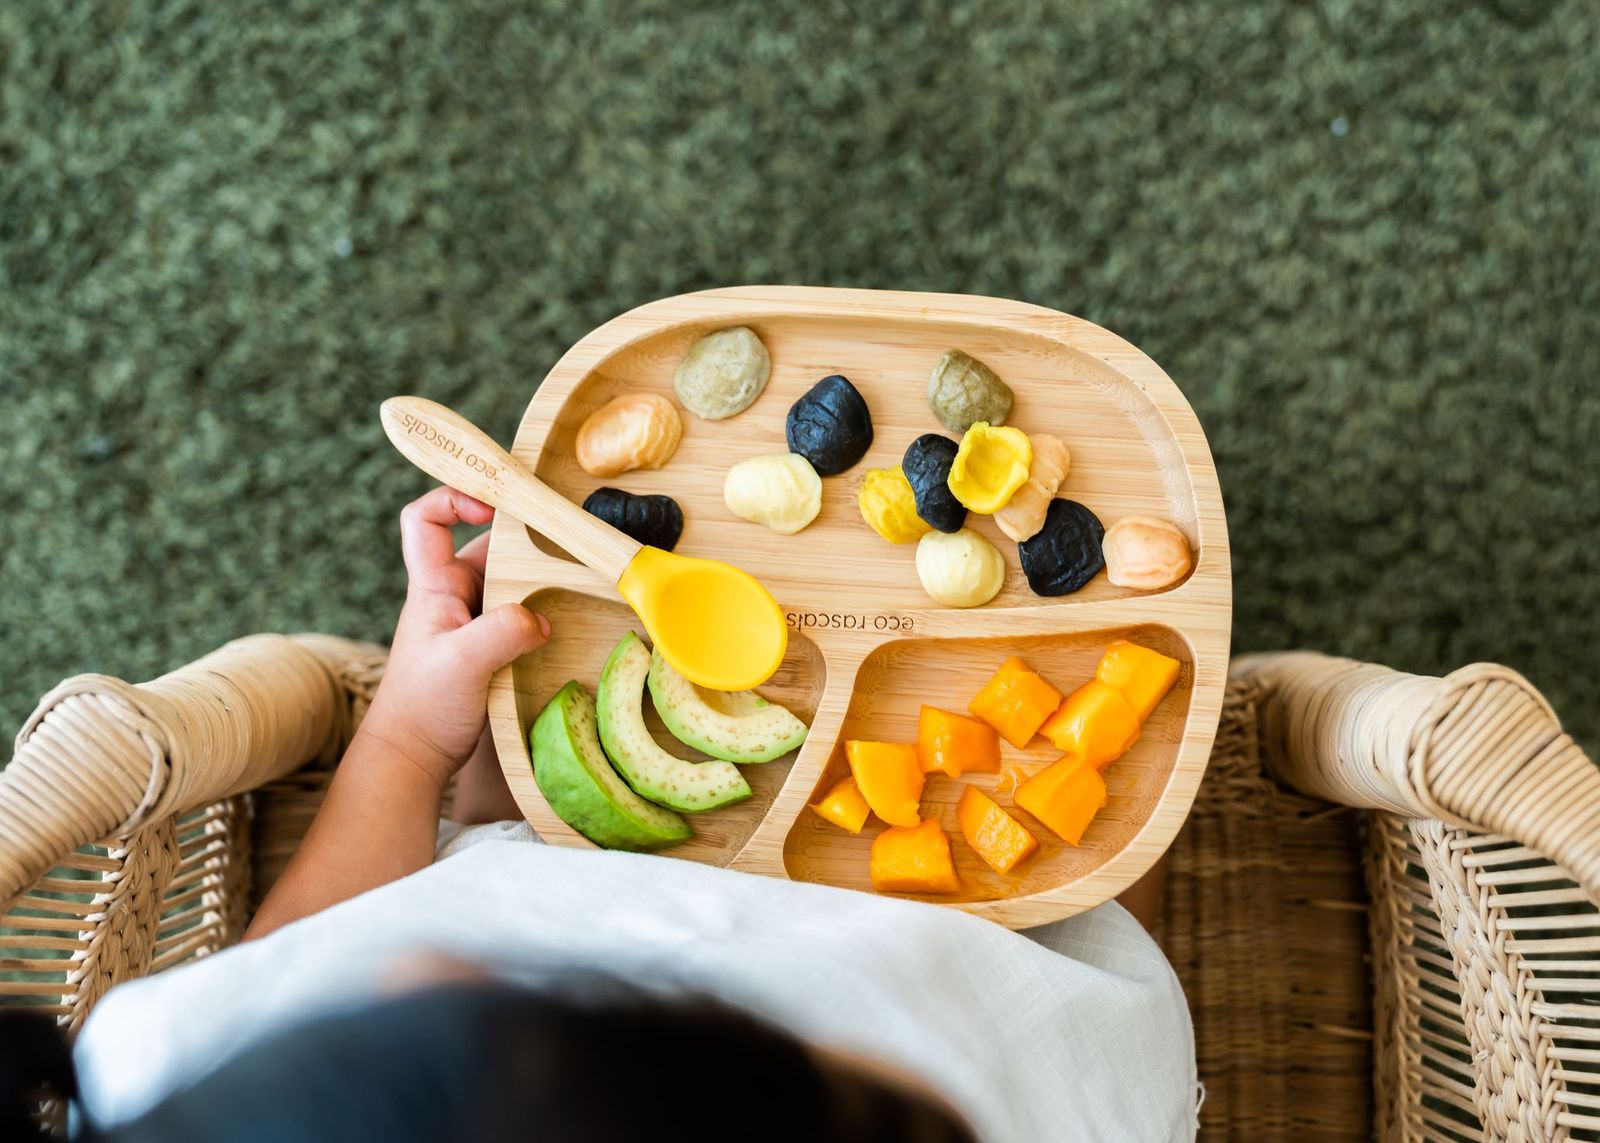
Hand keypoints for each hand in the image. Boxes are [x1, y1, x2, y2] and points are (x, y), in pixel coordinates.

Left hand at [361, 486, 550, 789]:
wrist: (412, 758)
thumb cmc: (422, 708)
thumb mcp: (462, 663)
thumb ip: (502, 632)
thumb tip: (541, 618)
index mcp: (434, 587)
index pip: (426, 520)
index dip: (454, 499)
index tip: (493, 507)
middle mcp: (452, 596)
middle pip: (486, 545)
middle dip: (523, 541)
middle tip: (562, 544)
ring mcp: (472, 622)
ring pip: (510, 581)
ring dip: (539, 580)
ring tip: (575, 581)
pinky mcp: (490, 647)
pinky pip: (521, 614)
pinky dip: (544, 612)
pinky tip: (566, 623)